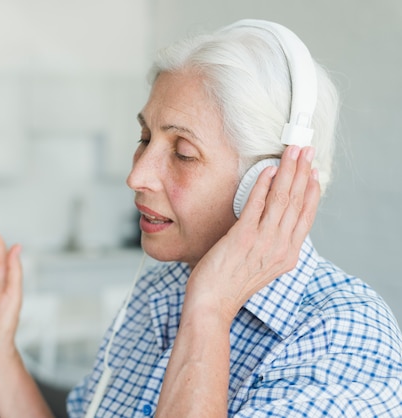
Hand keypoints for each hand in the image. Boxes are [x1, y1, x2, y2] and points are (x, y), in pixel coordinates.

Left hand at [185, 146, 319, 322]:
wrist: (212, 304)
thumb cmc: (230, 285)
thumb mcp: (260, 266)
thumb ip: (270, 245)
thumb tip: (272, 221)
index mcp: (288, 255)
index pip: (306, 216)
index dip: (312, 191)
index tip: (313, 171)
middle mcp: (281, 248)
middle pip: (298, 202)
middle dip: (303, 172)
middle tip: (306, 150)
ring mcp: (264, 242)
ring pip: (282, 199)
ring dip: (288, 171)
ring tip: (292, 152)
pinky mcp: (243, 237)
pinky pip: (257, 205)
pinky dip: (263, 185)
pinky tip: (267, 170)